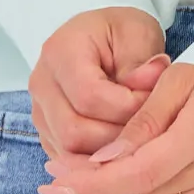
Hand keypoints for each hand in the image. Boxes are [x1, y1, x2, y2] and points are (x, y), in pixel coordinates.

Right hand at [27, 6, 172, 161]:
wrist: (101, 38)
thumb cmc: (119, 33)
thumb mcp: (138, 33)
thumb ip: (143, 63)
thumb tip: (148, 84)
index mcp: (61, 51)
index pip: (89, 96)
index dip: (126, 108)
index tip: (153, 103)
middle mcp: (42, 83)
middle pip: (73, 131)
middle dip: (117, 136)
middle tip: (148, 126)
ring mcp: (40, 110)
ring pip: (68, 151)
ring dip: (107, 152)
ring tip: (136, 136)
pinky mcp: (46, 131)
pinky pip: (67, 159)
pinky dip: (95, 160)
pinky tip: (120, 147)